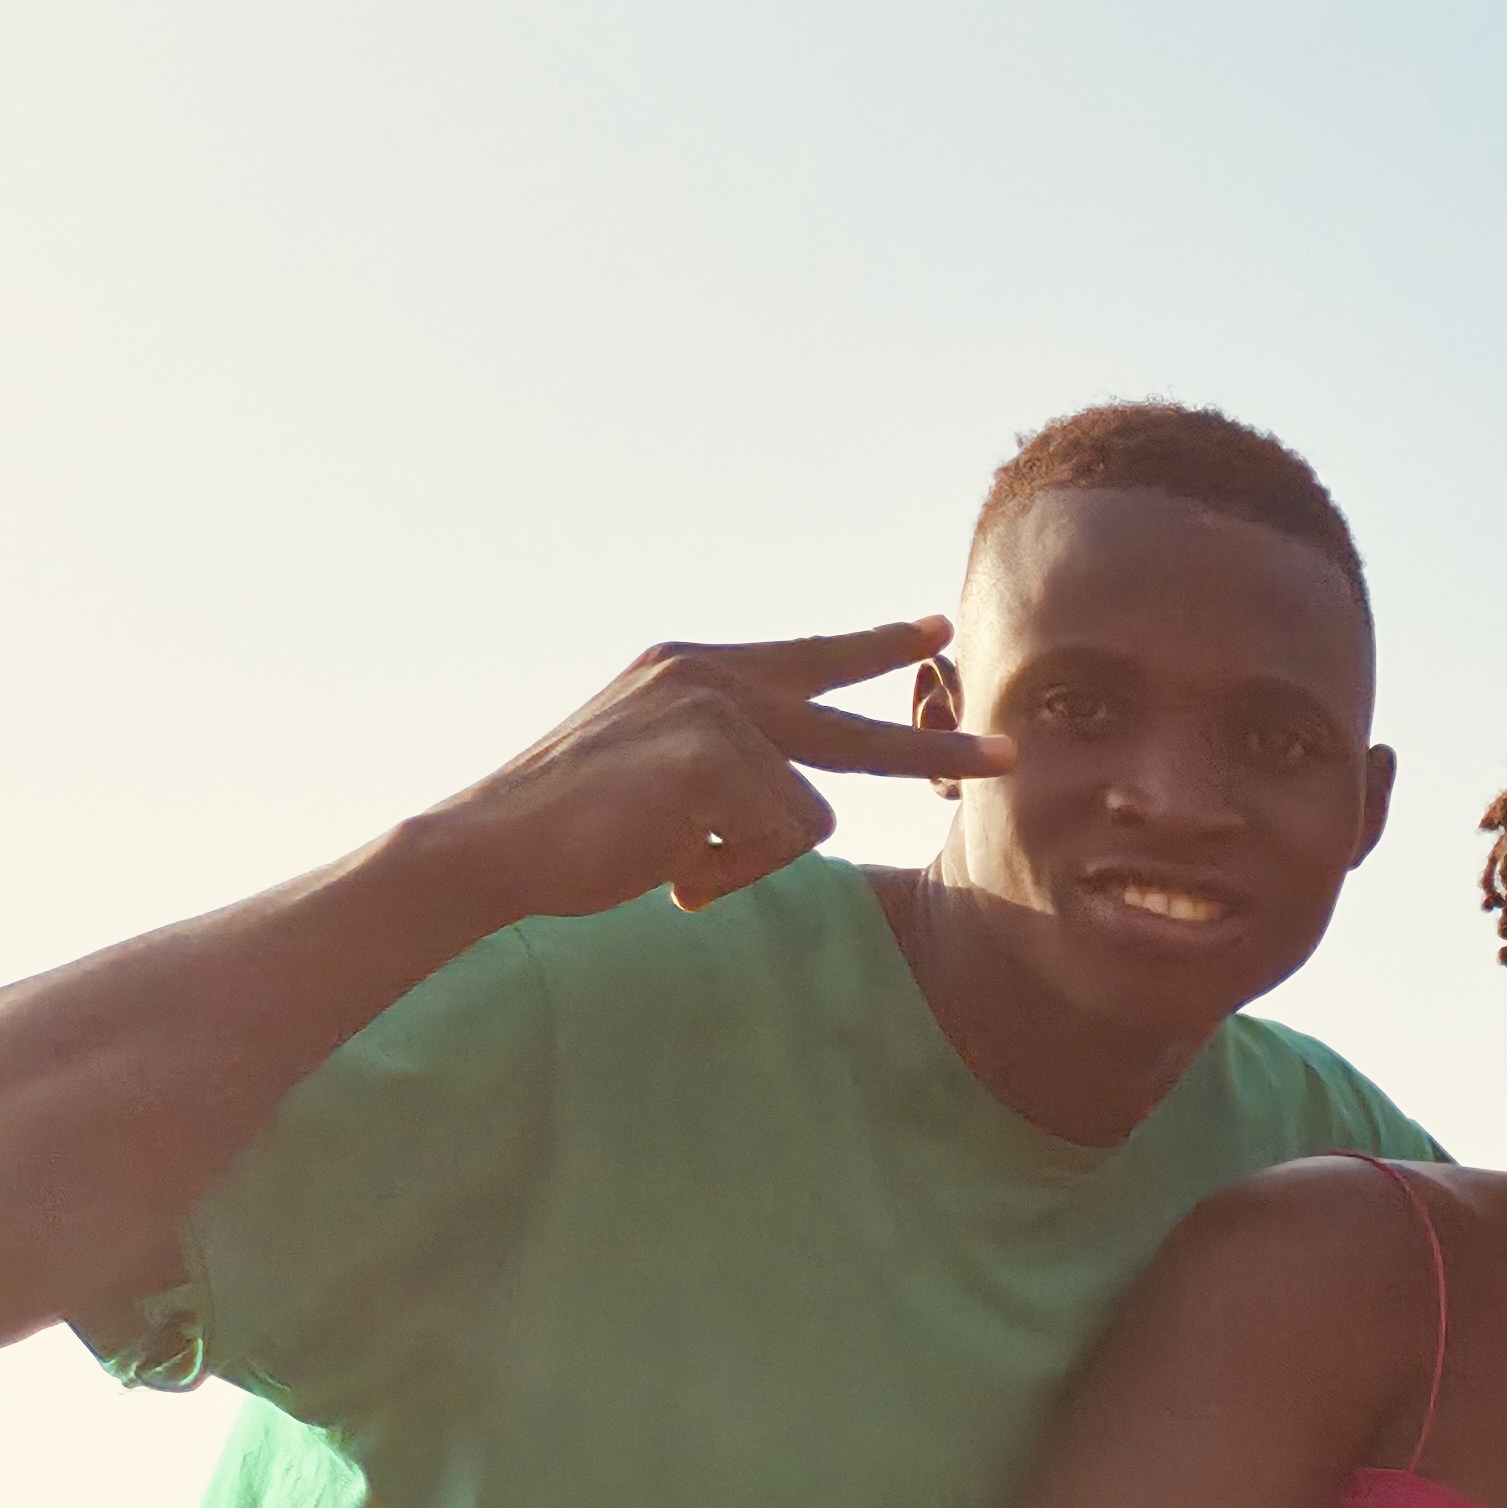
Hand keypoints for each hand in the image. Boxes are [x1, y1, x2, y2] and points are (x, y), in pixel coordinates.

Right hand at [407, 623, 1011, 927]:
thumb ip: (730, 766)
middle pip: (856, 725)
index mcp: (694, 670)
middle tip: (1012, 756)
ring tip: (674, 859)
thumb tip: (799, 811)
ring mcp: (715, 711)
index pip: (808, 657)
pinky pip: (779, 843)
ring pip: (806, 818)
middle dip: (936, 752)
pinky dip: (731, 874)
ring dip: (749, 862)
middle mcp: (710, 676)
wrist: (494, 842)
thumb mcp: (659, 773)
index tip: (937, 633)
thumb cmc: (575, 827)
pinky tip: (667, 864)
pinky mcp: (716, 757)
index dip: (876, 649)